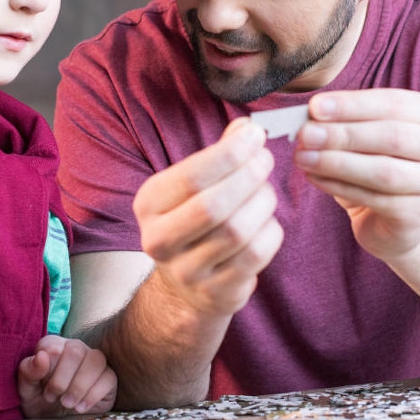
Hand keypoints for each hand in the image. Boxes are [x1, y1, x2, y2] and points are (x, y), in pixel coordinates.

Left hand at [17, 335, 116, 417]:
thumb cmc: (39, 401)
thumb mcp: (26, 391)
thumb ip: (29, 371)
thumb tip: (41, 356)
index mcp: (52, 346)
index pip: (54, 346)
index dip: (49, 369)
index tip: (44, 390)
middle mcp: (75, 349)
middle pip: (76, 350)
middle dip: (63, 379)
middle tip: (53, 398)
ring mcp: (94, 362)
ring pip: (96, 360)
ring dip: (79, 386)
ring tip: (67, 404)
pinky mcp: (108, 378)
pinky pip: (108, 378)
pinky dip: (93, 395)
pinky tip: (80, 407)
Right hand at [131, 119, 283, 317]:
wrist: (186, 285)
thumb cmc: (195, 221)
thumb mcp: (193, 185)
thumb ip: (219, 155)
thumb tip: (247, 127)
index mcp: (149, 205)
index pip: (191, 177)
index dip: (229, 154)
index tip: (255, 135)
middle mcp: (159, 240)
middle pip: (213, 206)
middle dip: (249, 177)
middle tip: (266, 160)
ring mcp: (186, 271)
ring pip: (237, 231)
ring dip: (262, 203)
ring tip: (266, 192)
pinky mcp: (216, 292)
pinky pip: (254, 256)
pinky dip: (270, 231)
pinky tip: (266, 222)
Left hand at [294, 89, 419, 262]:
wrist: (388, 219)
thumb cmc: (372, 165)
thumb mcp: (360, 136)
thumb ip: (341, 121)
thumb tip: (311, 114)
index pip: (393, 104)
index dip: (352, 105)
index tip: (315, 107)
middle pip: (392, 136)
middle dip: (343, 135)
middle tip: (305, 134)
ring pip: (384, 171)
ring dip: (337, 163)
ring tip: (303, 158)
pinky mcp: (419, 215)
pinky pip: (375, 199)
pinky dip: (339, 187)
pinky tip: (315, 178)